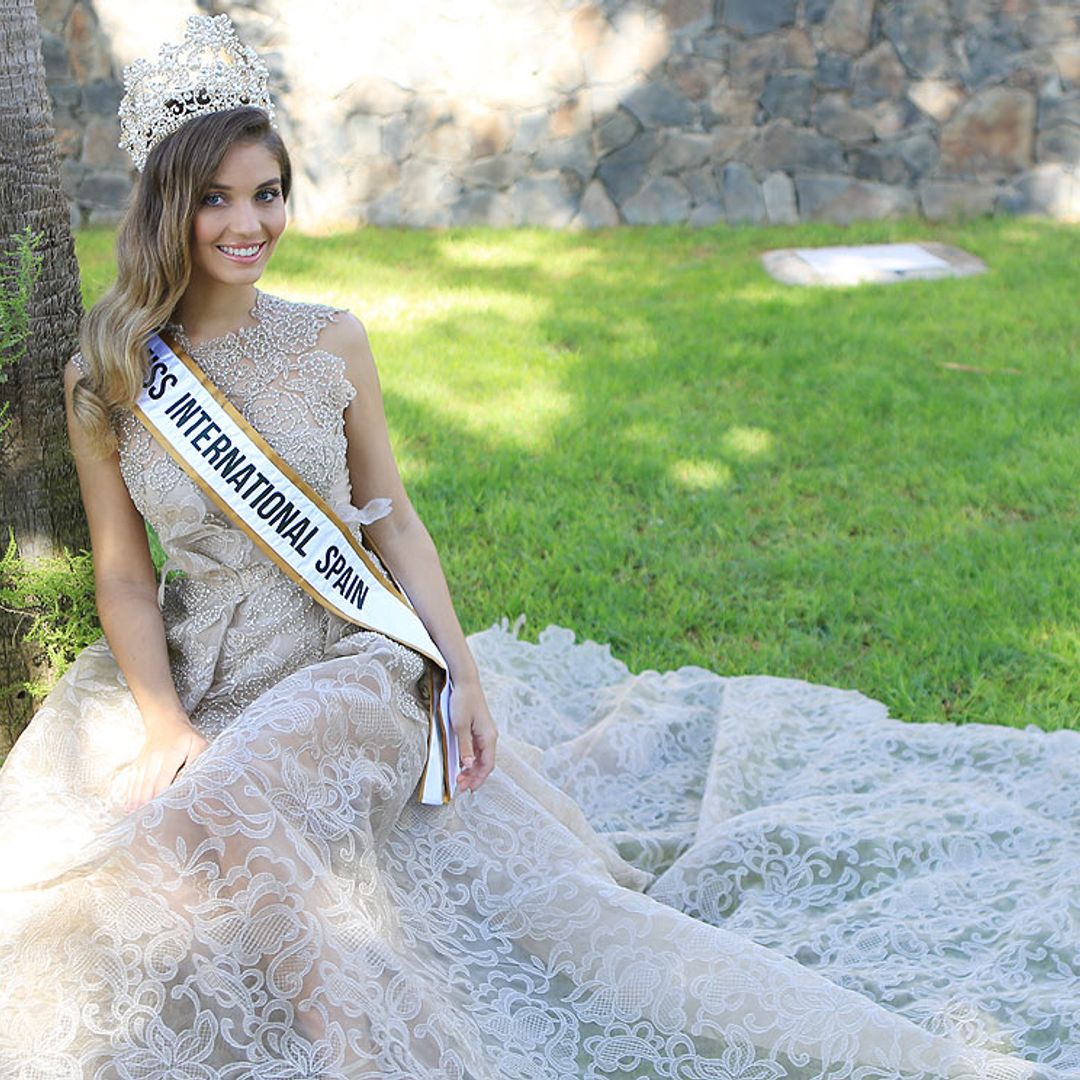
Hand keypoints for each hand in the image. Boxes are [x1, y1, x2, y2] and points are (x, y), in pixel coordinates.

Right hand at [116, 714, 207, 812]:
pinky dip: (129, 794)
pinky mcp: (138, 764)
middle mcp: (154, 759)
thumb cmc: (186, 736)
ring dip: (136, 801)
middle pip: (148, 784)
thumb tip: (196, 777)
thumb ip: (199, 758)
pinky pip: (132, 780)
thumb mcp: (198, 743)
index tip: (160, 810)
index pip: (164, 778)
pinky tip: (127, 807)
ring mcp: (144, 762)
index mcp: (171, 755)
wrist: (165, 722)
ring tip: (134, 818)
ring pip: (138, 784)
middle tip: (146, 820)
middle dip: (146, 802)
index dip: (160, 794)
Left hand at [449, 679, 496, 793]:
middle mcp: (490, 736)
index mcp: (488, 737)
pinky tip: (463, 763)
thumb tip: (469, 766)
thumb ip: (465, 747)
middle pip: (485, 763)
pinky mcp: (480, 729)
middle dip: (474, 777)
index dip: (478, 779)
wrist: (465, 682)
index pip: (487, 765)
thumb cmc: (463, 701)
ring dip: (472, 769)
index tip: (466, 789)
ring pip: (482, 757)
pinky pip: (478, 749)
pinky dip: (471, 759)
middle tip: (460, 787)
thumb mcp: (460, 726)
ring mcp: (486, 733)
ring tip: (460, 778)